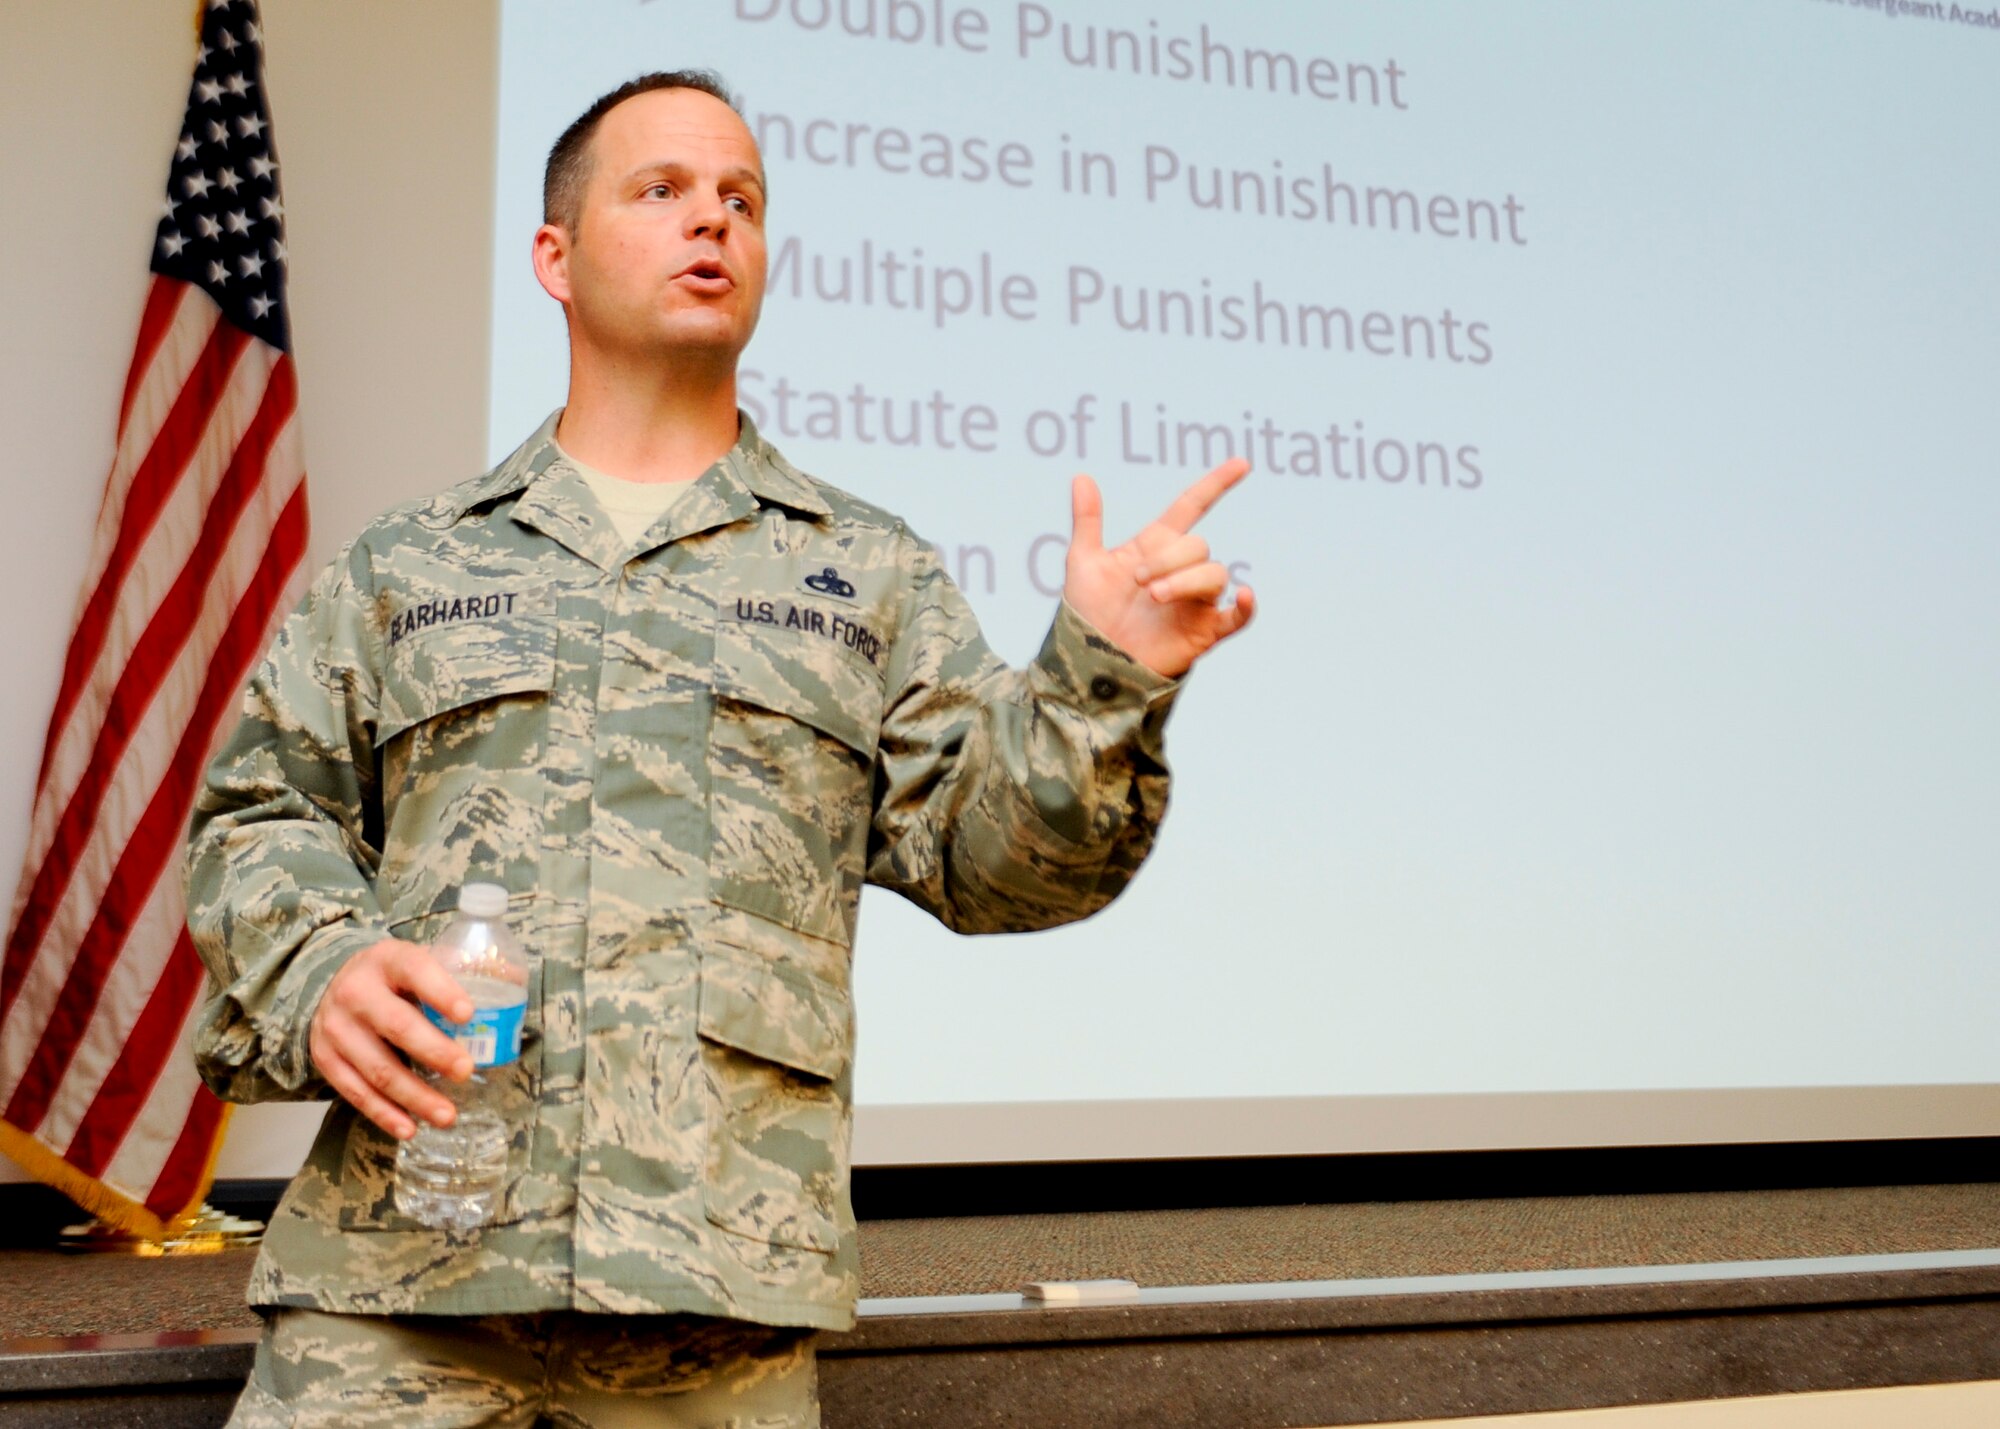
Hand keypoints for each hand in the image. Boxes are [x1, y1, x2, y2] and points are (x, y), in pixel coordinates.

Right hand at [309, 938, 474, 1140]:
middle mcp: (356, 992)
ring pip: (378, 1068)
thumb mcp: (414, 962)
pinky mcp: (325, 1058)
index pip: (416, 970)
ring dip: (415, 1096)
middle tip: (466, 1071)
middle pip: (397, 1026)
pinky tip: (410, 1128)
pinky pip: (355, 1091)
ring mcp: (336, 1027)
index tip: (469, 1015)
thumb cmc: (392, 978)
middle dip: (435, 1052)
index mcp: (387, 960)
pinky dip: (384, 1113)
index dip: (442, 993)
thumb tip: (510, 990)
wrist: (330, 985)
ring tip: (447, 1115)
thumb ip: (452, 975)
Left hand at [1062, 459, 1256, 677]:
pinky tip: (1244, 595)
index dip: (1216, 485)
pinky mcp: (1204, 631)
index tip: (1240, 464)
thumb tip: (1081, 477)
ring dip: (1185, 581)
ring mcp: (1195, 601)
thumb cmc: (1088, 614)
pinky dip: (1246, 607)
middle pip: (1197, 545)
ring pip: (1214, 574)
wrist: (1089, 661)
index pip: (1193, 507)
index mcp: (1156, 547)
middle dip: (1168, 559)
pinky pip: (1238, 617)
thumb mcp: (1083, 563)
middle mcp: (1181, 570)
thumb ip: (1087, 521)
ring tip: (1153, 597)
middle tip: (1138, 582)